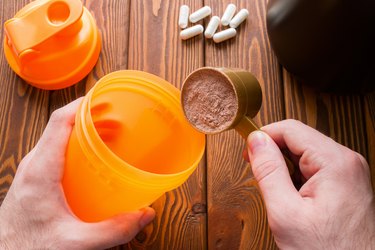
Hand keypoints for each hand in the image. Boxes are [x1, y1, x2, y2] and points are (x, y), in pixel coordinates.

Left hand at [0, 98, 154, 249]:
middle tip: (117, 118)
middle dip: (90, 116)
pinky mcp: (34, 178)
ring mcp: (32, 170)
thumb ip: (112, 231)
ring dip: (83, 129)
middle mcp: (34, 164)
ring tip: (109, 132)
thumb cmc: (27, 248)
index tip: (105, 98)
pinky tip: (92, 157)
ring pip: (58, 137)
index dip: (82, 105)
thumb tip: (144, 215)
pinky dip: (76, 144)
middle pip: (61, 125)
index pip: (59, 122)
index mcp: (41, 170)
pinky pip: (56, 150)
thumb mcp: (74, 242)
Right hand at [245, 119, 374, 248]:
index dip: (264, 136)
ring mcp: (348, 172)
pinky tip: (294, 199)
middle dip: (274, 154)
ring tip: (279, 194)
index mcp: (335, 162)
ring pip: (305, 154)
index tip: (247, 152)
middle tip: (259, 176)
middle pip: (299, 139)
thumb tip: (255, 140)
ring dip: (285, 168)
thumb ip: (268, 171)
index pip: (290, 129)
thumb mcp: (285, 212)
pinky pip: (314, 168)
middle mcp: (346, 162)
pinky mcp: (346, 183)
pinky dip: (297, 178)